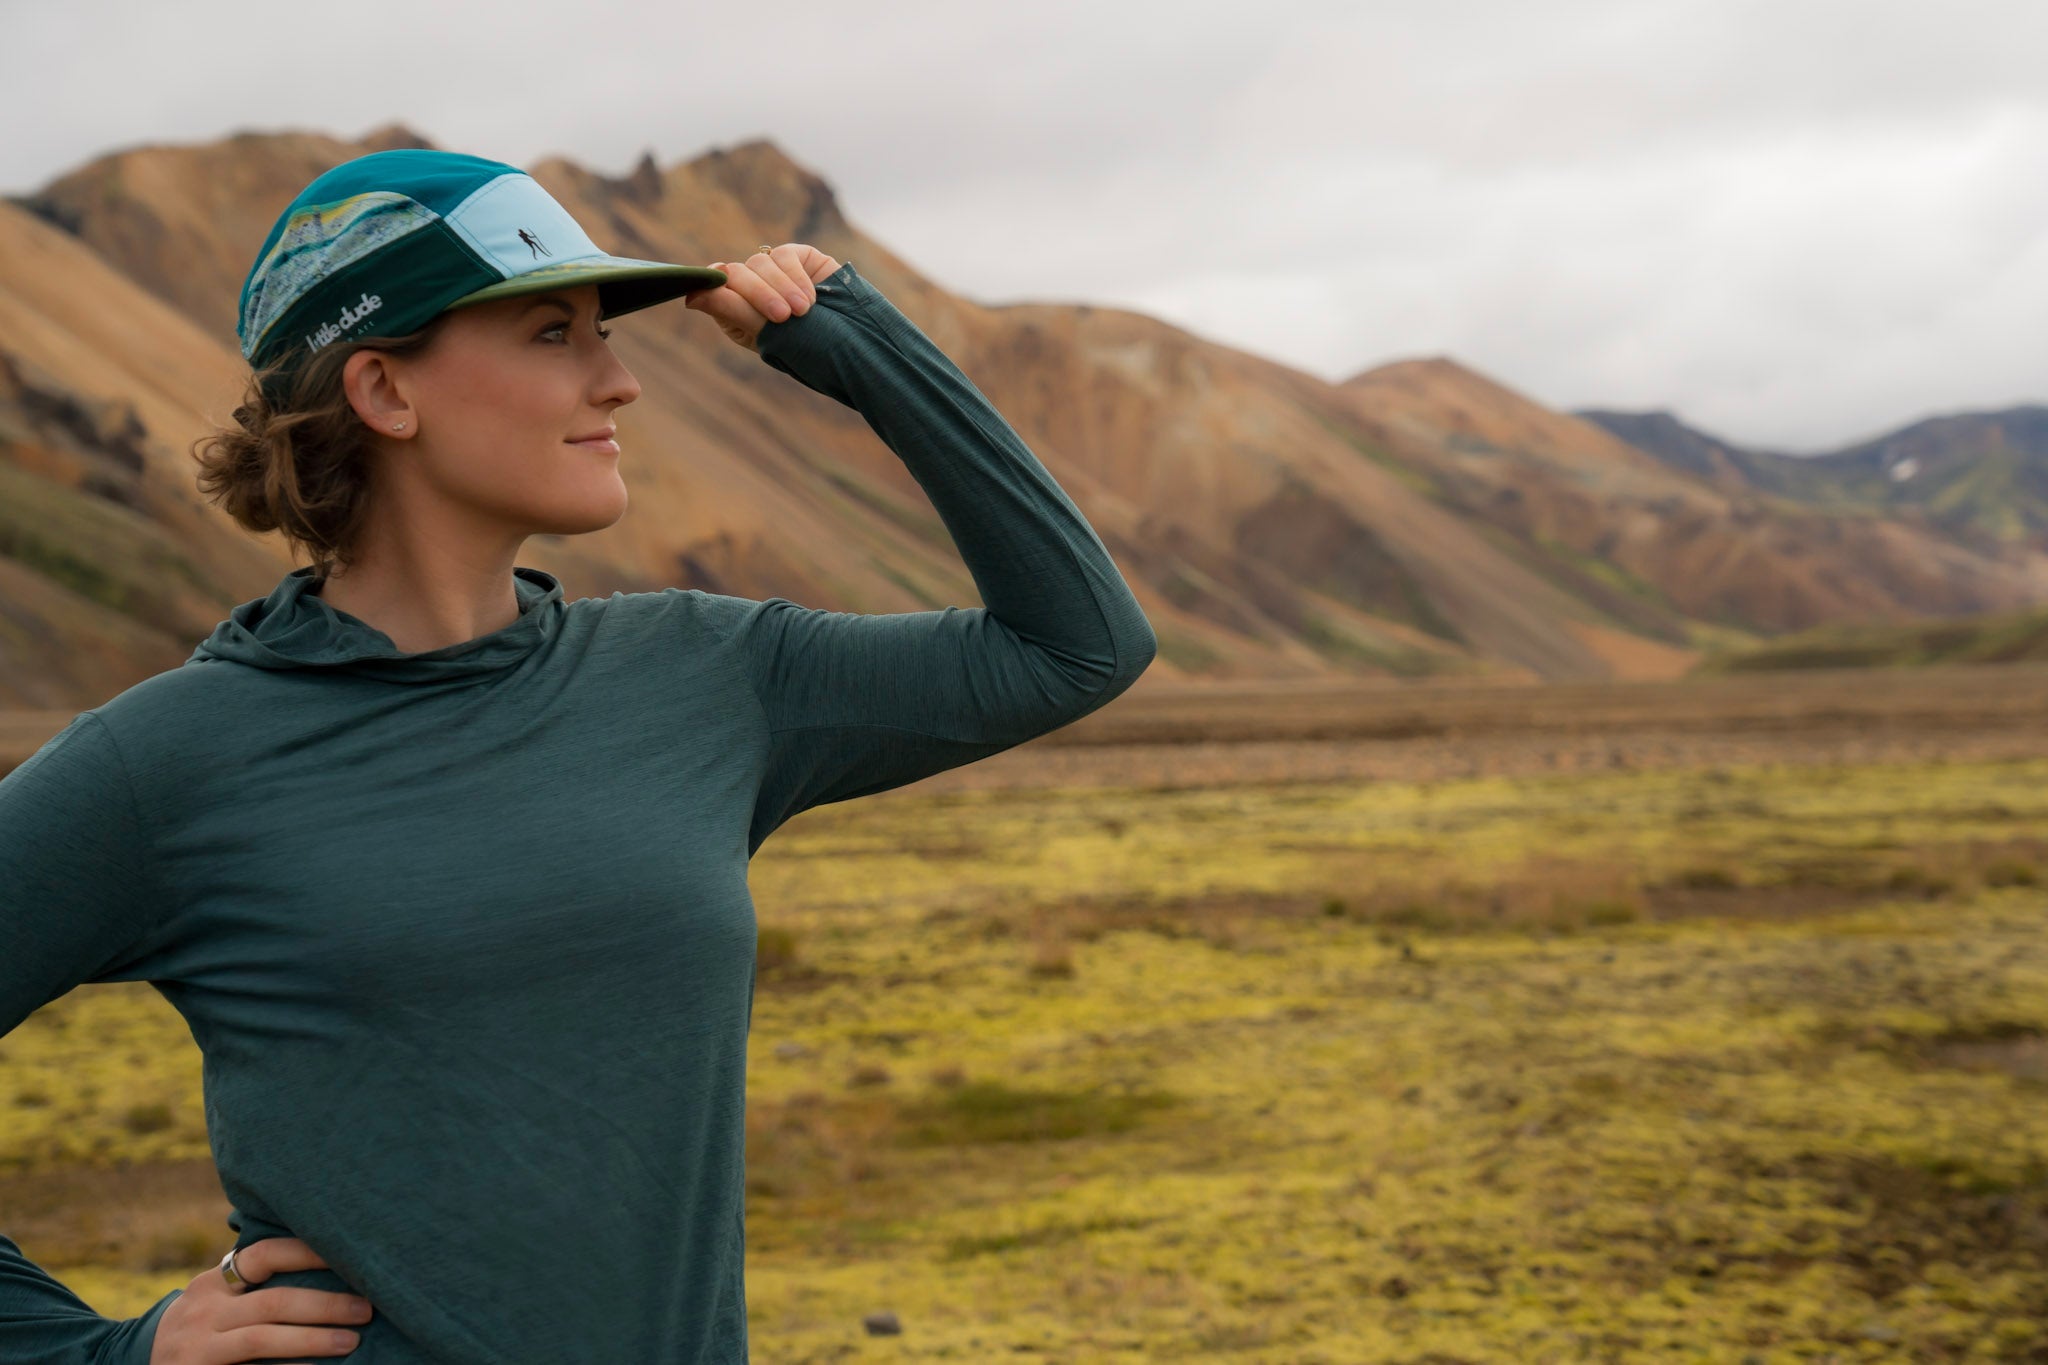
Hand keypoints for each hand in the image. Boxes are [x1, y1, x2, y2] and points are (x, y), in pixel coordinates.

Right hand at [149, 1237, 373, 1362]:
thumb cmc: (198, 1332)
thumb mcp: (213, 1302)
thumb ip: (250, 1283)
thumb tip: (324, 1256)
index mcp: (212, 1285)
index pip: (264, 1255)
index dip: (308, 1252)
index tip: (350, 1254)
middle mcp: (202, 1313)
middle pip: (273, 1302)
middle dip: (325, 1305)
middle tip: (365, 1309)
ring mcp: (197, 1349)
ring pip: (262, 1340)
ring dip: (312, 1340)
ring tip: (351, 1342)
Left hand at [684, 243, 841, 351]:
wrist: (857, 344)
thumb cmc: (808, 349)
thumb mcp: (767, 334)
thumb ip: (730, 310)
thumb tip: (690, 296)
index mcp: (735, 313)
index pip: (713, 287)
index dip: (716, 287)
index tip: (727, 296)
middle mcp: (751, 290)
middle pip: (735, 273)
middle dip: (758, 295)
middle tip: (781, 317)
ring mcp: (774, 273)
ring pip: (760, 263)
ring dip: (780, 288)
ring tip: (802, 312)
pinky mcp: (798, 258)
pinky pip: (785, 256)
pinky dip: (796, 277)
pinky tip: (811, 300)